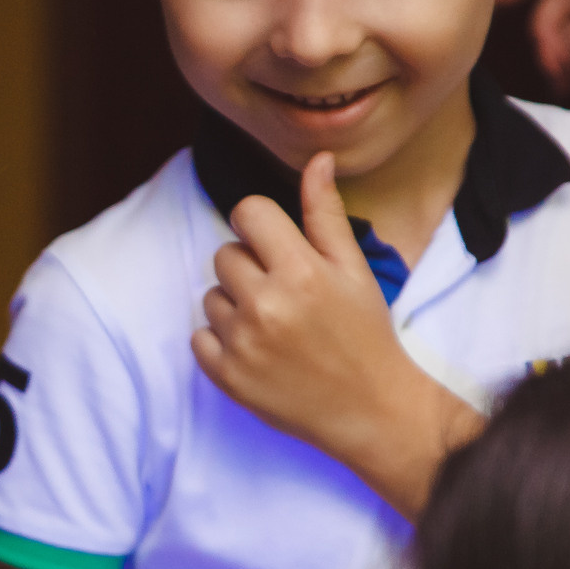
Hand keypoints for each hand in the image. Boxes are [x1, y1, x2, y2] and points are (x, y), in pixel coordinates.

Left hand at [194, 152, 481, 516]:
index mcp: (300, 270)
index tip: (275, 246)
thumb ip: (326, 214)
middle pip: (225, 254)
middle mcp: (266, 304)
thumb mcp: (353, 269)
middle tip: (284, 294)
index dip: (259, 226)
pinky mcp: (227, 376)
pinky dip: (221, 340)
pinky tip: (258, 350)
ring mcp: (243, 342)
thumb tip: (317, 160)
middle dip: (250, 267)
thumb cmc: (365, 333)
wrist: (370, 408)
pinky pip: (199, 336)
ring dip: (235, 305)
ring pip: (211, 296)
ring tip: (275, 326)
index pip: (246, 213)